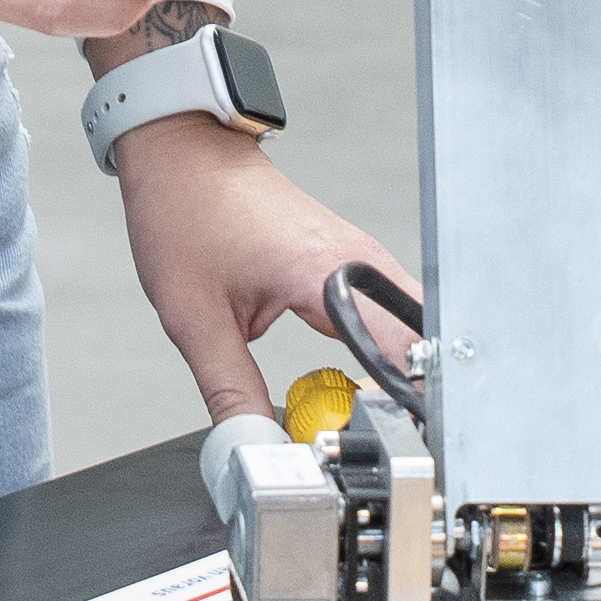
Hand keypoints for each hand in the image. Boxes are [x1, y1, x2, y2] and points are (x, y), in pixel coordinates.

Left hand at [111, 117, 409, 424]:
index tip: (388, 447)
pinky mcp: (356, 261)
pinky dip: (380, 353)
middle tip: (376, 439)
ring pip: (409, 333)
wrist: (182, 152)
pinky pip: (389, 318)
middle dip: (406, 400)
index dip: (404, 409)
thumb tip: (253, 445)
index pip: (401, 354)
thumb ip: (231, 392)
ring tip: (366, 413)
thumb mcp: (195, 320)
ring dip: (393, 376)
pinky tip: (358, 379)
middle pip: (419, 347)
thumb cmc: (186, 211)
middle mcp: (361, 260)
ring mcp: (364, 258)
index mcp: (328, 271)